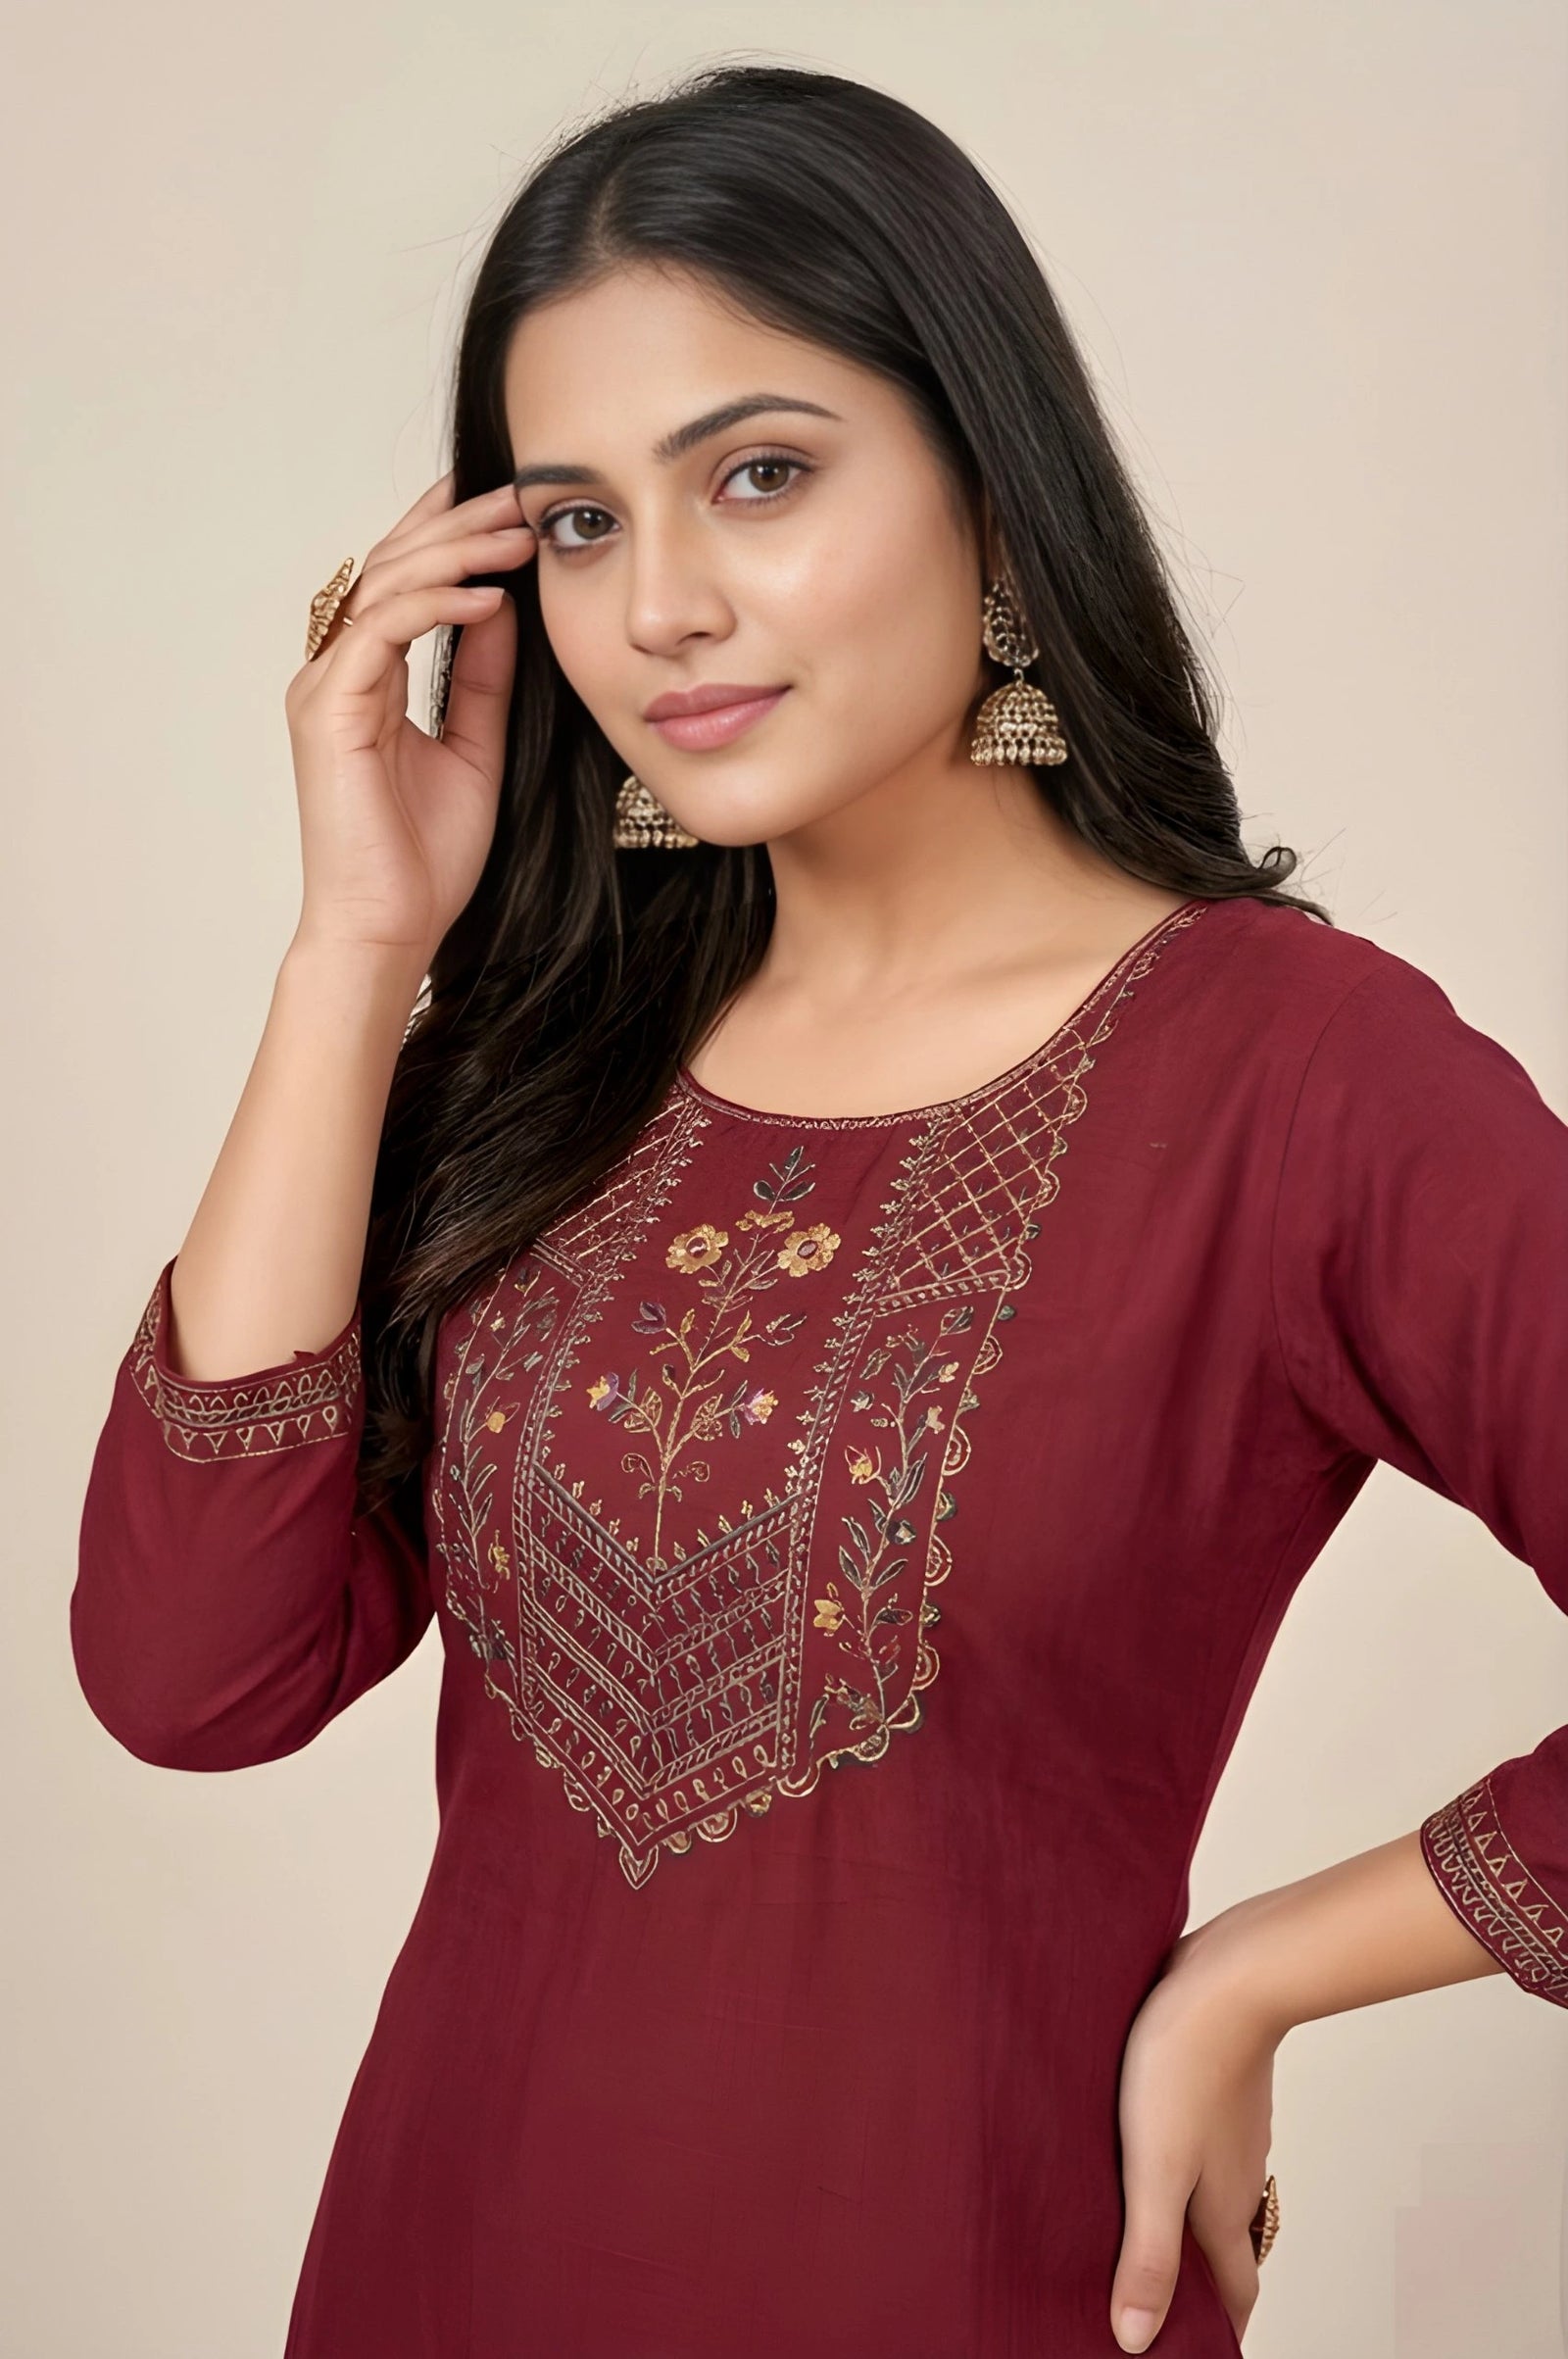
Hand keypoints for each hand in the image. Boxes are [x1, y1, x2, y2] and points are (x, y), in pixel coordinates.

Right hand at [283, 469, 535, 966]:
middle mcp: (336, 673)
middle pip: (390, 567)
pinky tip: (488, 597)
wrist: (391, 930)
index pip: (402, 582)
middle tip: (517, 496)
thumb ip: (481, 678)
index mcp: (364, 679)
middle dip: (455, 524)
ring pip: (383, 586)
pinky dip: (435, 606)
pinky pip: (380, 632)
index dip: (448, 533)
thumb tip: (501, 604)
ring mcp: (325, 689)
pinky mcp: (328, 712)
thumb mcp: (475, 748)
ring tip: (516, 535)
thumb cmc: (425, 860)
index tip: (506, 502)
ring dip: (454, 553)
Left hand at [1110, 1928, 1280, 2351]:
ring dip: (1192, 2218)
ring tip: (1149, 2227)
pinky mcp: (1221, 2083)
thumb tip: (1136, 2339)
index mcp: (1221, 2207)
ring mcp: (1234, 2126)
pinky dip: (1187, 2163)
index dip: (1221, 2328)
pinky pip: (1209, 2141)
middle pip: (1228, 2245)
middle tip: (1167, 2299)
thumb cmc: (1185, 2065)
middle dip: (1204, 2279)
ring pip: (1219, 2190)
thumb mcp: (1153, 2170)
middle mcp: (1237, 2172)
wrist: (1230, 1977)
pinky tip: (1150, 2143)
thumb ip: (1147, 2253)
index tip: (1204, 2350)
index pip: (1235, 2290)